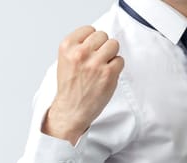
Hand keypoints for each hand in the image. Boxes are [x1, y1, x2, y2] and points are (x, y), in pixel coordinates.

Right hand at [42, 26, 124, 144]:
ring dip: (111, 54)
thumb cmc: (70, 85)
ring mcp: (95, 63)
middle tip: (98, 58)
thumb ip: (79, 46)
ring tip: (103, 65)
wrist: (72, 108)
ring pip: (114, 45)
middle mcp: (81, 53)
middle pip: (103, 36)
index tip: (91, 48)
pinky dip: (117, 66)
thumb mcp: (65, 59)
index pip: (89, 29)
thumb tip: (97, 37)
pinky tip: (107, 74)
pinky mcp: (109, 73)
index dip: (92, 39)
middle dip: (103, 46)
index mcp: (67, 47)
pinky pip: (120, 60)